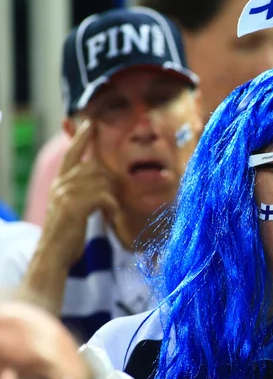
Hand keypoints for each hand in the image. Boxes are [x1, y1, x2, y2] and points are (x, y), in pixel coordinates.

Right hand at [40, 120, 120, 267]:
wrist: (53, 255)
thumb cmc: (67, 234)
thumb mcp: (72, 207)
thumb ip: (81, 191)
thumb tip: (102, 180)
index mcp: (59, 183)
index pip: (71, 154)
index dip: (80, 138)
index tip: (89, 122)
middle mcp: (60, 185)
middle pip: (94, 167)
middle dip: (109, 178)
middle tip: (113, 195)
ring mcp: (65, 195)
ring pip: (101, 180)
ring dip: (112, 194)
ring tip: (110, 208)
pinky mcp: (73, 207)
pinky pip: (103, 196)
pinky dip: (111, 205)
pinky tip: (110, 214)